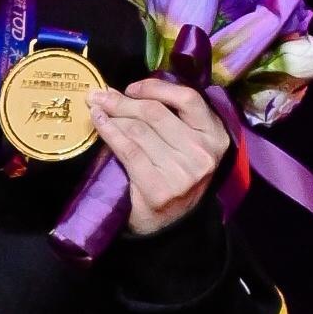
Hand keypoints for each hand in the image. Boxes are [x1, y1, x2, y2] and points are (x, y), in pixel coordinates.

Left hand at [89, 73, 226, 241]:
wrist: (170, 225)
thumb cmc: (175, 176)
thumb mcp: (187, 145)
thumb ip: (170, 118)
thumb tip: (122, 91)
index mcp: (215, 137)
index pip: (187, 99)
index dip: (156, 88)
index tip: (132, 88)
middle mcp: (202, 154)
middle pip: (155, 113)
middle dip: (122, 101)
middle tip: (100, 95)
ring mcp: (182, 173)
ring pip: (138, 130)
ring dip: (112, 115)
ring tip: (97, 109)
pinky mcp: (158, 188)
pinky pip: (128, 149)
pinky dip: (109, 131)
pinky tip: (99, 123)